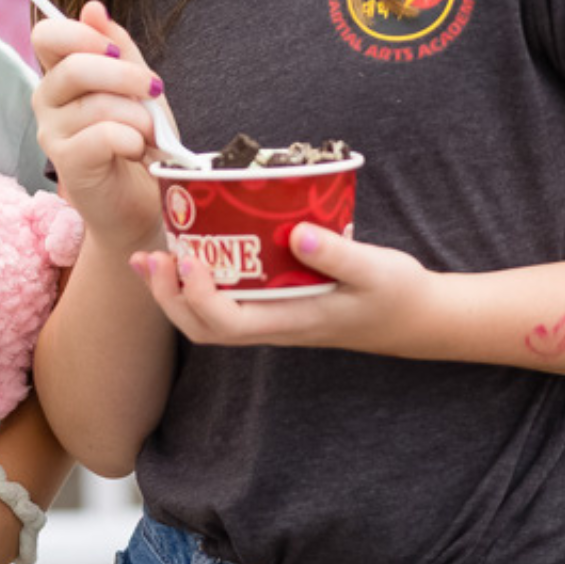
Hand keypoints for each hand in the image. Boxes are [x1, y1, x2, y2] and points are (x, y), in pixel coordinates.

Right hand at [28, 0, 163, 250]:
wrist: (146, 199)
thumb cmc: (140, 140)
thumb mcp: (137, 86)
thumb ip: (118, 48)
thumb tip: (93, 7)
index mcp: (62, 74)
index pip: (47, 35)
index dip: (82, 34)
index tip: (116, 50)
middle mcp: (47, 100)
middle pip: (73, 67)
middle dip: (124, 75)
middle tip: (152, 89)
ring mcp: (51, 132)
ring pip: (96, 105)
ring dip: (137, 117)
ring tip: (149, 134)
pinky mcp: (65, 163)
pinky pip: (102, 136)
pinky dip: (131, 140)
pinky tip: (136, 151)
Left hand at [132, 223, 436, 351]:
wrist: (415, 317)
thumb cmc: (397, 293)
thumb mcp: (377, 270)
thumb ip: (340, 254)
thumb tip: (298, 234)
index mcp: (292, 321)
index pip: (227, 323)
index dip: (197, 295)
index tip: (187, 257)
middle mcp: (272, 327)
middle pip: (203, 329)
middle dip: (169, 297)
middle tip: (153, 256)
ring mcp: (269, 320)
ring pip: (205, 322)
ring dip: (171, 292)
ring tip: (149, 257)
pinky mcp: (271, 306)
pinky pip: (220, 305)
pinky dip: (191, 285)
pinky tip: (182, 255)